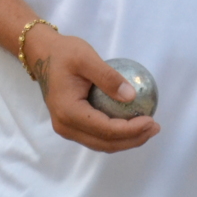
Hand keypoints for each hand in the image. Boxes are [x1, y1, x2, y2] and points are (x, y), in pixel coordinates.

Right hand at [24, 25, 160, 153]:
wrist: (41, 53)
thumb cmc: (63, 52)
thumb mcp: (86, 58)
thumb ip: (108, 77)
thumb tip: (131, 97)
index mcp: (68, 112)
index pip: (105, 129)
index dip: (131, 129)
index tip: (151, 120)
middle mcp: (65, 126)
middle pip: (105, 143)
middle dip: (133, 139)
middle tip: (155, 126)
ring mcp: (66, 128)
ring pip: (101, 143)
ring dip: (126, 139)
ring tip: (148, 127)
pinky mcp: (71, 124)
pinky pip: (96, 135)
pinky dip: (116, 134)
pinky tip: (131, 123)